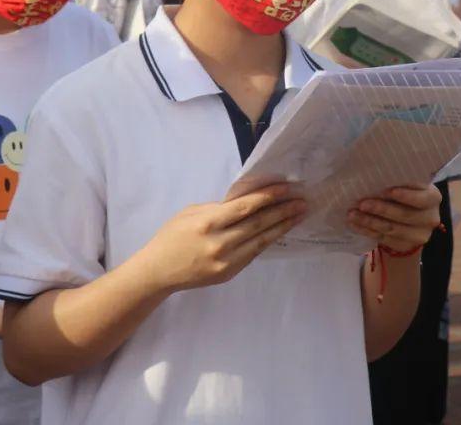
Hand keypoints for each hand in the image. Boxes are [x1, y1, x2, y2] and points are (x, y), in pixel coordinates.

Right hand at [144, 184, 304, 292]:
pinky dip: (268, 240)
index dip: (268, 197)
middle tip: (302, 200)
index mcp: (208, 222)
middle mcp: (220, 242)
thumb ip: (218, 208)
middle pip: (259, 223)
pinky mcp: (230, 272)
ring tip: (299, 215)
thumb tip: (244, 202)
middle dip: (283, 210)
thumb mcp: (190, 213)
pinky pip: (254, 253)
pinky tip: (280, 230)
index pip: (245, 207)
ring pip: (261, 240)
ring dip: (283, 226)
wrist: (158, 271)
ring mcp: (226, 260)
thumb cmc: (171, 236)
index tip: (286, 188)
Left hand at [348, 185, 442, 251]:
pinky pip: (384, 238)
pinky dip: (367, 230)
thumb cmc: (407, 193)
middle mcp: (430, 218)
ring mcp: (419, 235)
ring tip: (352, 214)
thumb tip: (375, 175)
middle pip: (404, 215)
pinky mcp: (405, 246)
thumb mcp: (409, 185)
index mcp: (433, 198)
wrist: (411, 219)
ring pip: (391, 229)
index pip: (422, 199)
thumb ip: (400, 181)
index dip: (406, 196)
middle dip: (381, 209)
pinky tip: (355, 224)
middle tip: (362, 203)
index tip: (388, 190)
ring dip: (369, 221)